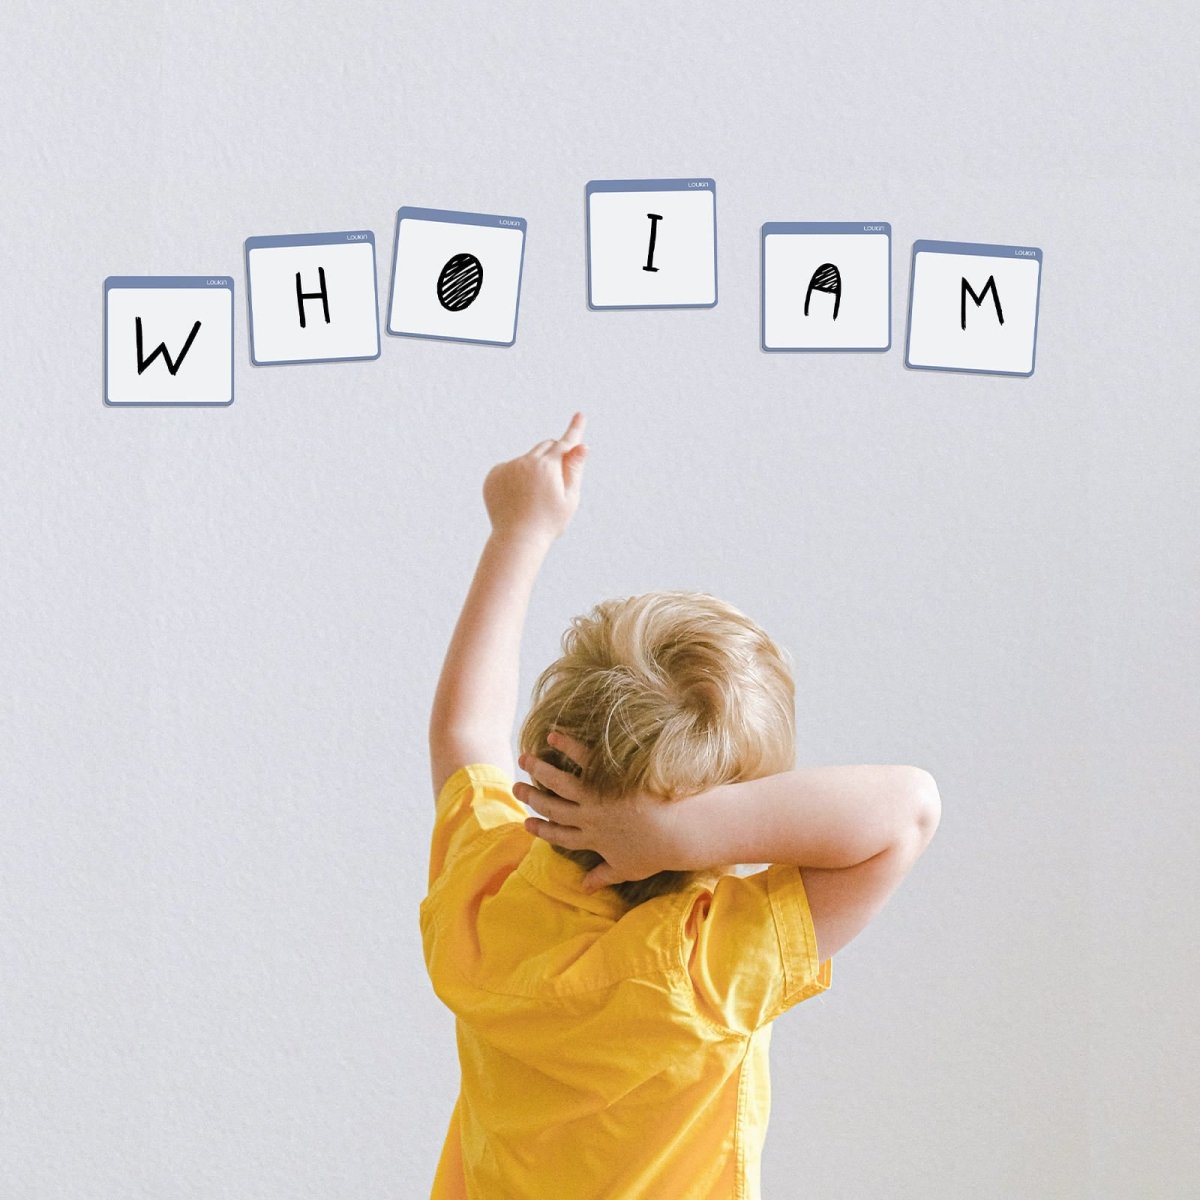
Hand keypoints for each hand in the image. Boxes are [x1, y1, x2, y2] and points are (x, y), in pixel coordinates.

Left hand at [483, 413, 586, 545]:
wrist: (517, 539)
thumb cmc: (549, 522)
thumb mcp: (569, 498)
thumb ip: (575, 469)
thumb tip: (581, 445)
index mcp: (547, 466)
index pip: (564, 443)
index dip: (574, 430)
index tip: (579, 415)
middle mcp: (525, 462)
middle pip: (545, 447)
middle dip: (554, 455)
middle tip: (556, 479)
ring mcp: (507, 467)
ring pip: (526, 459)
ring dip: (534, 468)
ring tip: (533, 497)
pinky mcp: (493, 475)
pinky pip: (509, 467)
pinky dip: (515, 476)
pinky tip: (517, 497)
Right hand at [514, 731, 690, 891]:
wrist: (677, 832)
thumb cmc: (658, 853)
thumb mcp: (628, 870)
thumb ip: (604, 876)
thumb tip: (586, 888)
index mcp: (593, 840)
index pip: (561, 836)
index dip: (542, 830)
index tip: (526, 823)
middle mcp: (588, 818)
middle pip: (553, 807)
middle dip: (531, 798)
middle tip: (515, 788)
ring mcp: (596, 797)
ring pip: (559, 783)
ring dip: (539, 770)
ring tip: (524, 758)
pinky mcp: (607, 778)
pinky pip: (583, 759)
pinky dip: (567, 746)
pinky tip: (553, 735)